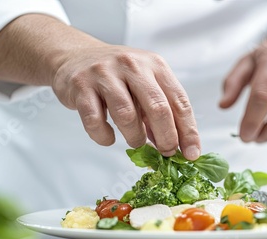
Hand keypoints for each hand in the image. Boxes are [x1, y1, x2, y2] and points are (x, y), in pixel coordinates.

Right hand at [52, 44, 200, 159]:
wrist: (75, 56)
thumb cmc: (116, 75)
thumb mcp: (144, 84)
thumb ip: (159, 111)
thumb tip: (175, 145)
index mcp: (154, 65)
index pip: (179, 101)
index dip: (188, 131)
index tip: (191, 153)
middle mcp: (132, 65)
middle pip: (158, 108)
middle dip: (166, 137)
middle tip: (165, 152)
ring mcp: (105, 74)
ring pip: (127, 115)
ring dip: (134, 137)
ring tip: (135, 141)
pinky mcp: (81, 86)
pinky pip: (95, 121)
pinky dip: (104, 136)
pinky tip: (109, 137)